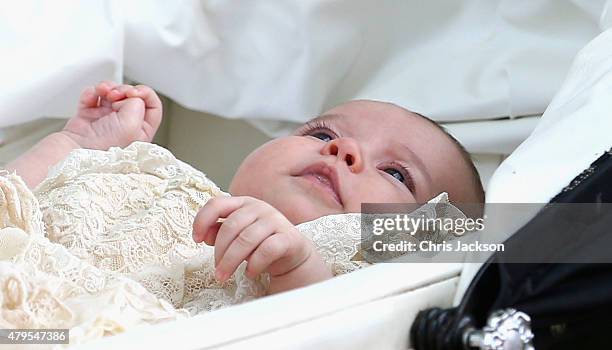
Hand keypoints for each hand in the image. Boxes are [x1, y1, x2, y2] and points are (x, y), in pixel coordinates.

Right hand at [62, 81, 162, 149]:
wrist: (73, 151)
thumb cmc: (103, 146)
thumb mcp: (132, 123)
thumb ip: (138, 103)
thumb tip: (130, 97)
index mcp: (141, 131)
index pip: (153, 106)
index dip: (145, 94)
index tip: (134, 92)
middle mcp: (126, 126)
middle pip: (131, 96)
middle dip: (123, 90)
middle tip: (116, 95)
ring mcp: (107, 120)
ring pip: (112, 94)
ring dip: (108, 88)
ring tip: (103, 92)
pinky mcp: (89, 116)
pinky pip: (93, 96)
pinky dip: (92, 93)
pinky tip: (91, 98)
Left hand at [192, 196, 332, 292]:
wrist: (293, 255)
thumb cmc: (260, 244)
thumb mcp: (237, 237)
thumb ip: (220, 232)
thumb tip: (204, 235)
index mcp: (244, 203)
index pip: (217, 203)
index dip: (202, 220)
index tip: (196, 240)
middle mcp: (260, 207)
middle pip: (231, 226)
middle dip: (219, 251)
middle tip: (216, 271)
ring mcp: (276, 221)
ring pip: (247, 239)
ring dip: (231, 261)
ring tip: (225, 276)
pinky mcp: (288, 238)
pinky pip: (266, 250)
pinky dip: (254, 264)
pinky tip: (249, 273)